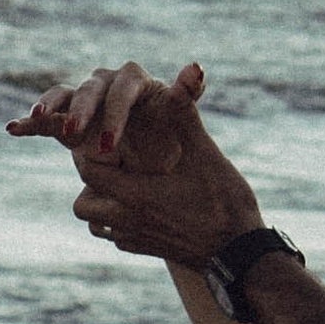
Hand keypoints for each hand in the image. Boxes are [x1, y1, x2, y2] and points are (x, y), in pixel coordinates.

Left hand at [8, 56, 263, 268]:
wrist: (241, 255)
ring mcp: (136, 239)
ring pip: (95, 224)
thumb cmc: (226, 202)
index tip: (105, 137)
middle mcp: (127, 220)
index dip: (91, 150)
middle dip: (92, 181)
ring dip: (101, 205)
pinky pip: (117, 238)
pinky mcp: (147, 250)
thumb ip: (187, 114)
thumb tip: (189, 69)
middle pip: (82, 203)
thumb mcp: (206, 153)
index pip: (89, 169)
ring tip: (124, 184)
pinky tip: (142, 207)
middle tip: (114, 162)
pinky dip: (119, 223)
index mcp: (135, 193)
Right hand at [9, 56, 206, 163]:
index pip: (123, 89)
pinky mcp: (67, 120)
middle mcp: (106, 84)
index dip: (114, 114)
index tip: (110, 145)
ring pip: (63, 97)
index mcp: (135, 81)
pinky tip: (12, 129)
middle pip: (90, 90)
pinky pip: (46, 119)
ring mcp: (85, 101)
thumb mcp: (183, 120)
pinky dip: (29, 123)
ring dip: (50, 108)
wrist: (156, 162)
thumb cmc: (172, 136)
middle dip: (82, 112)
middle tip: (75, 135)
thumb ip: (187, 95)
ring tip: (39, 121)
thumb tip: (196, 67)